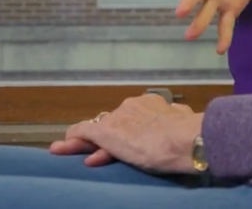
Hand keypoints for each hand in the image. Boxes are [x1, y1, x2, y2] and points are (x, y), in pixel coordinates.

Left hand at [49, 93, 204, 173]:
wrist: (182, 138)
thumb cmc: (189, 130)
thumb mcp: (184, 118)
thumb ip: (179, 115)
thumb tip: (183, 113)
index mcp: (151, 104)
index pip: (131, 116)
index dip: (125, 128)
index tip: (124, 138)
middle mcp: (131, 107)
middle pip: (111, 121)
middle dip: (102, 133)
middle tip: (90, 145)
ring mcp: (117, 120)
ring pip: (94, 129)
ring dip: (81, 140)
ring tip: (62, 148)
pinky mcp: (106, 133)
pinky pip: (83, 133)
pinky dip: (73, 139)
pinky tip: (62, 145)